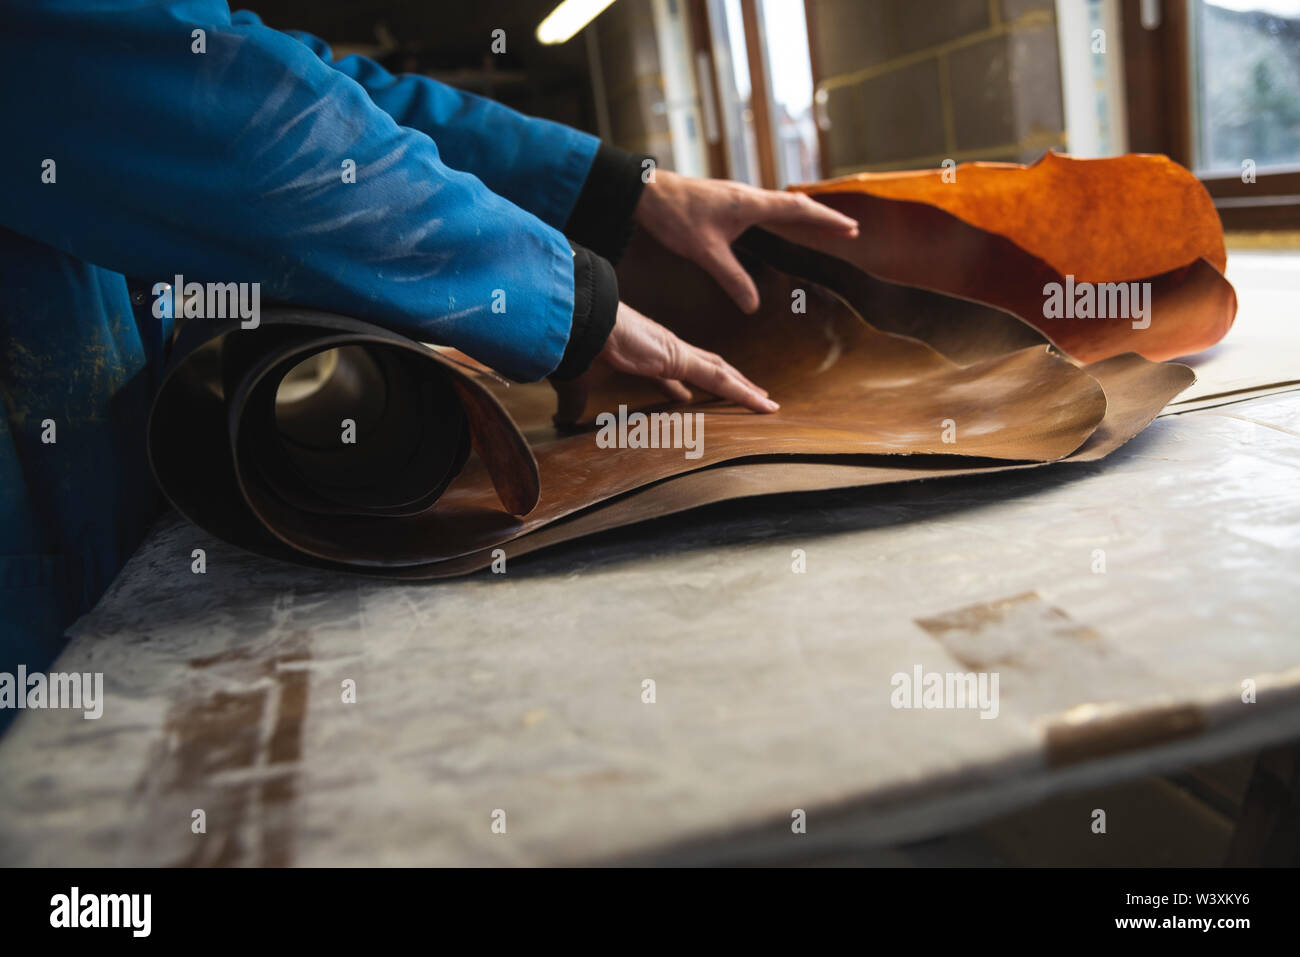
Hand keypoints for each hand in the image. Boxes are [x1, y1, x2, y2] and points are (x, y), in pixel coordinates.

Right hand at [552, 302, 778, 424]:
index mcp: (643, 353)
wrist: (575, 321)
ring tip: (765, 401)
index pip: (669, 372)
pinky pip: (720, 378)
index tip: (687, 396)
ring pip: (720, 372)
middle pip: (705, 366)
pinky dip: (744, 393)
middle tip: (746, 391)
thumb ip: (574, 403)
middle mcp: (664, 348)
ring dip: (743, 387)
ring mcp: (675, 351)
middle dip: (726, 380)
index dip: (680, 385)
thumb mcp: (577, 382)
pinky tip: (764, 405)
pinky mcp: (680, 358)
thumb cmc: (574, 345)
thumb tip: (563, 419)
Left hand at [633, 168, 858, 312]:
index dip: (827, 221)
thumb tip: (754, 307)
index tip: (851, 228)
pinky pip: (764, 206)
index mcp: (751, 204)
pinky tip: (777, 223)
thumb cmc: (675, 216)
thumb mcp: (706, 253)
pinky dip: (782, 214)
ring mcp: (737, 196)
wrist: (645, 192)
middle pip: (796, 205)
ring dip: (803, 215)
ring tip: (822, 226)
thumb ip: (732, 279)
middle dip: (823, 219)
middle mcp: (748, 196)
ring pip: (780, 203)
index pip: (799, 211)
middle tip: (848, 230)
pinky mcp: (725, 200)